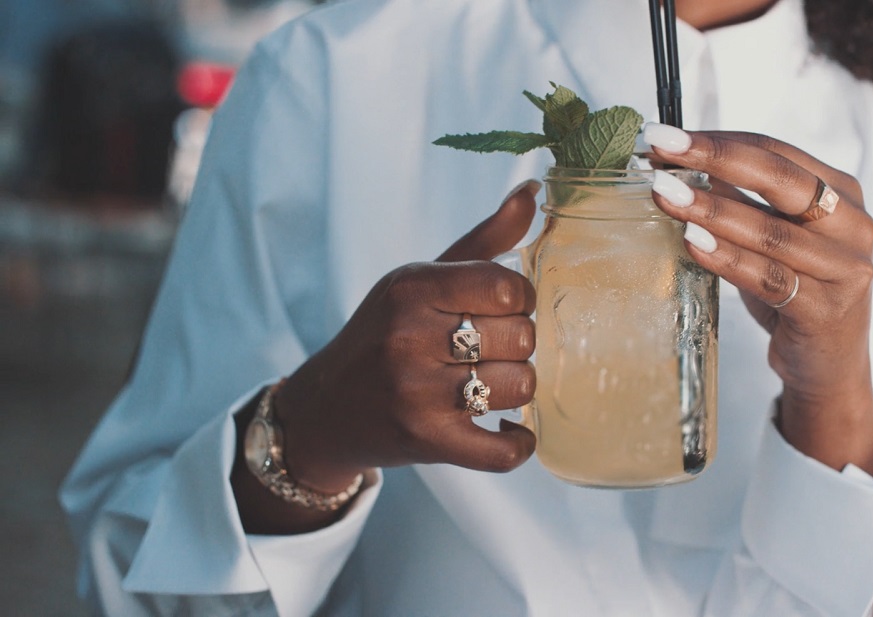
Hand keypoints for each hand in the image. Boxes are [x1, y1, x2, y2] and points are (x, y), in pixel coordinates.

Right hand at [233, 180, 541, 532]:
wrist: (327, 408)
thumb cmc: (386, 333)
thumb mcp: (422, 279)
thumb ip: (485, 239)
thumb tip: (534, 189)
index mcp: (412, 287)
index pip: (507, 286)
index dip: (520, 299)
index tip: (504, 309)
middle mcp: (409, 337)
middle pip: (522, 338)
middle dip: (519, 345)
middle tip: (495, 350)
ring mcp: (416, 393)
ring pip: (521, 387)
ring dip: (517, 388)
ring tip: (493, 383)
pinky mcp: (426, 442)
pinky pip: (504, 450)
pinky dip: (518, 444)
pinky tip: (510, 430)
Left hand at [643, 124, 872, 475]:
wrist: (828, 364)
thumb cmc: (794, 289)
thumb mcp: (770, 237)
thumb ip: (737, 200)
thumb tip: (673, 161)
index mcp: (842, 191)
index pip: (776, 151)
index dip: (719, 141)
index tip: (665, 135)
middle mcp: (853, 224)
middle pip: (780, 180)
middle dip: (715, 159)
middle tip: (662, 148)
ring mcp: (845, 269)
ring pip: (771, 232)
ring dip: (712, 210)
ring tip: (665, 194)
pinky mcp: (826, 311)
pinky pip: (769, 279)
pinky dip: (727, 259)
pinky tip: (691, 243)